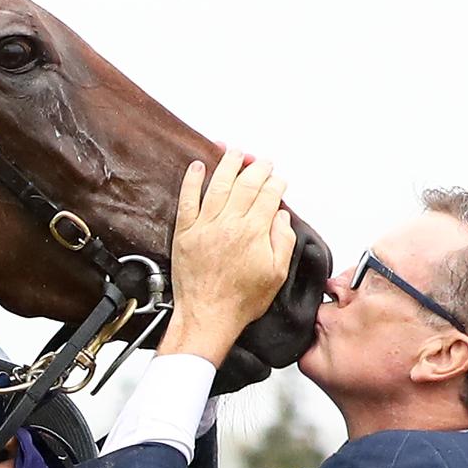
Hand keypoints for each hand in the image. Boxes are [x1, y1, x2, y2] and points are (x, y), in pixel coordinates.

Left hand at [159, 149, 296, 365]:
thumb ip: (282, 242)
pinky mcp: (185, 232)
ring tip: (233, 152)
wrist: (207, 315)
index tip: (278, 178)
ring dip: (228, 165)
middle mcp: (229, 224)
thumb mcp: (276, 275)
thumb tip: (281, 217)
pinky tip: (197, 167)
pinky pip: (187, 199)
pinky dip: (192, 181)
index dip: (275, 183)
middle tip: (261, 161)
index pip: (268, 196)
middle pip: (245, 185)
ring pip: (218, 185)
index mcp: (254, 233)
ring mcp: (205, 226)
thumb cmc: (240, 301)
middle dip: (256, 168)